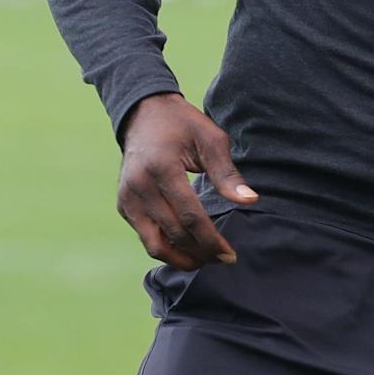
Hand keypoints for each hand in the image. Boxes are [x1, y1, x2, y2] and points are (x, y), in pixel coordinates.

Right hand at [117, 93, 257, 269]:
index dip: (212, 240)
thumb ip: (228, 174)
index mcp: (162, 169)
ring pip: (153, 244)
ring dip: (181, 259)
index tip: (230, 255)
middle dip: (201, 252)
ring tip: (205, 261)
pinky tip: (187, 248)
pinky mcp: (123, 205)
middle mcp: (139, 187)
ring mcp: (127, 198)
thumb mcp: (211, 139)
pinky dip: (166, 247)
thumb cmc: (183, 124)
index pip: (190, 217)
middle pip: (174, 234)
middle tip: (223, 259)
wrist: (143, 113)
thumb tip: (250, 200)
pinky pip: (145, 235)